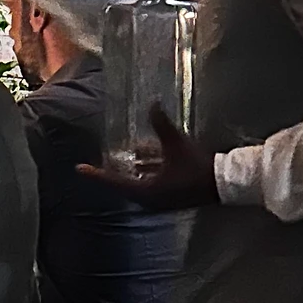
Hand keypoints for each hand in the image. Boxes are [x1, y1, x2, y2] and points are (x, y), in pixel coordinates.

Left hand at [78, 106, 218, 210]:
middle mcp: (150, 198)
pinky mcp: (170, 195)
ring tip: (118, 155)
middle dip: (111, 172)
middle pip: (124, 184)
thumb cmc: (197, 168)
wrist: (222, 184)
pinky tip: (143, 156)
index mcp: (148, 191)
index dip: (97, 175)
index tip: (79, 169)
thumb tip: (152, 103)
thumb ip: (161, 125)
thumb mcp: (176, 145)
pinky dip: (144, 170)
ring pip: (137, 182)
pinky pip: (149, 182)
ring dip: (129, 170)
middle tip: (95, 162)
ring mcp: (161, 199)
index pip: (115, 182)